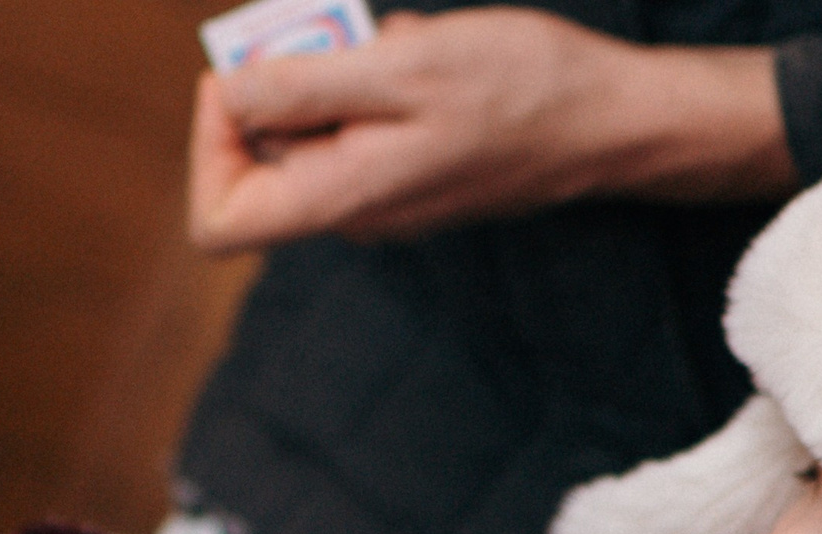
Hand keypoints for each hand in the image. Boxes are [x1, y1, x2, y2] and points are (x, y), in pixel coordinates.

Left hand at [188, 8, 790, 250]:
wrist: (613, 119)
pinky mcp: (402, 167)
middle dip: (274, 83)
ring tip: (382, 36)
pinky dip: (363, 77)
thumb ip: (304, 87)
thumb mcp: (403, 69)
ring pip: (308, 130)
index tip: (242, 79)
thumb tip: (224, 96)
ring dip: (325, 70)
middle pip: (258, 160)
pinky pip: (353, 121)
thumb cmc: (520, 90)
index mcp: (337, 201)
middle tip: (325, 27)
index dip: (208, 147)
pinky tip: (408, 48)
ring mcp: (375, 192)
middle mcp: (347, 211)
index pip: (217, 219)